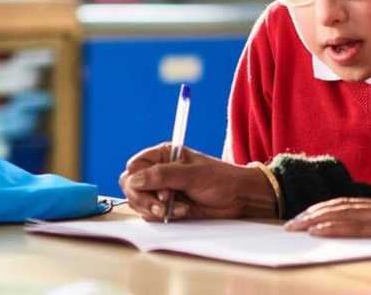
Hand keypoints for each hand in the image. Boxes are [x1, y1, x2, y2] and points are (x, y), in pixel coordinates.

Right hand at [118, 143, 275, 221]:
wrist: (239, 197)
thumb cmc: (221, 179)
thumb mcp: (193, 175)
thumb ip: (163, 176)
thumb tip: (133, 180)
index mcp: (163, 155)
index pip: (134, 167)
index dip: (138, 180)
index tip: (158, 190)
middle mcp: (158, 171)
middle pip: (131, 187)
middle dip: (145, 199)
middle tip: (164, 205)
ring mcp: (161, 190)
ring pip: (139, 203)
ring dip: (156, 209)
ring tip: (180, 207)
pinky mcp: (166, 206)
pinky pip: (151, 215)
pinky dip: (164, 216)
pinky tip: (184, 211)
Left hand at [283, 192, 370, 238]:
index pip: (348, 204)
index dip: (325, 209)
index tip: (306, 216)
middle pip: (339, 207)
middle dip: (313, 215)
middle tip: (290, 224)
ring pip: (343, 214)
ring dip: (316, 220)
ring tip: (297, 227)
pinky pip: (357, 226)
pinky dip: (335, 227)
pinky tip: (319, 230)